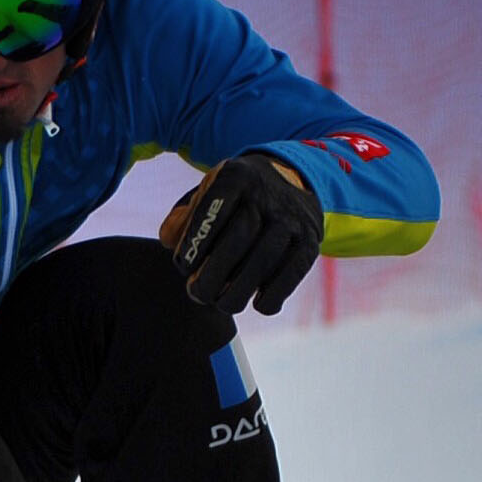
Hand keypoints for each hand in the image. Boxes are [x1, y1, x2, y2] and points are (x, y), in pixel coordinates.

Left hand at [160, 154, 322, 314]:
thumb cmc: (234, 198)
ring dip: (238, 291)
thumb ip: (182, 217)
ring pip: (264, 260)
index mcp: (236, 177)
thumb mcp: (206, 193)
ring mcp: (292, 218)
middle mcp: (267, 195)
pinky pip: (291, 275)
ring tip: (221, 303)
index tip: (183, 266)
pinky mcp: (311, 241)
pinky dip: (272, 296)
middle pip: (239, 239)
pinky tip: (256, 304)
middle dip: (213, 274)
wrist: (289, 182)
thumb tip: (170, 242)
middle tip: (198, 294)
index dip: (195, 243)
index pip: (213, 211)